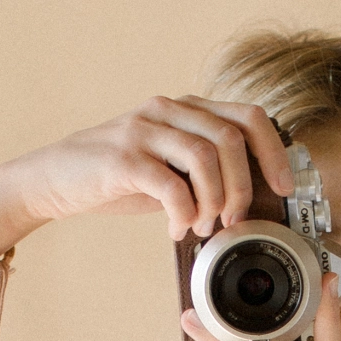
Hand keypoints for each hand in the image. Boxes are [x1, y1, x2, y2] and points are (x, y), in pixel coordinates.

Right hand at [0, 97, 293, 243]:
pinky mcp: (123, 159)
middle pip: (231, 138)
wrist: (57, 179)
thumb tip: (249, 200)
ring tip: (204, 227)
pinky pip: (170, 185)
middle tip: (233, 220)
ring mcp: (144, 131)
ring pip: (205, 157)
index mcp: (186, 110)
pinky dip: (183, 214)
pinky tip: (177, 229)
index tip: (282, 188)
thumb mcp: (168, 167)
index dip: (273, 153)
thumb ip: (203, 171)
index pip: (248, 117)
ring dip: (215, 202)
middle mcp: (168, 111)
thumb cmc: (117, 178)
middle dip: (243, 187)